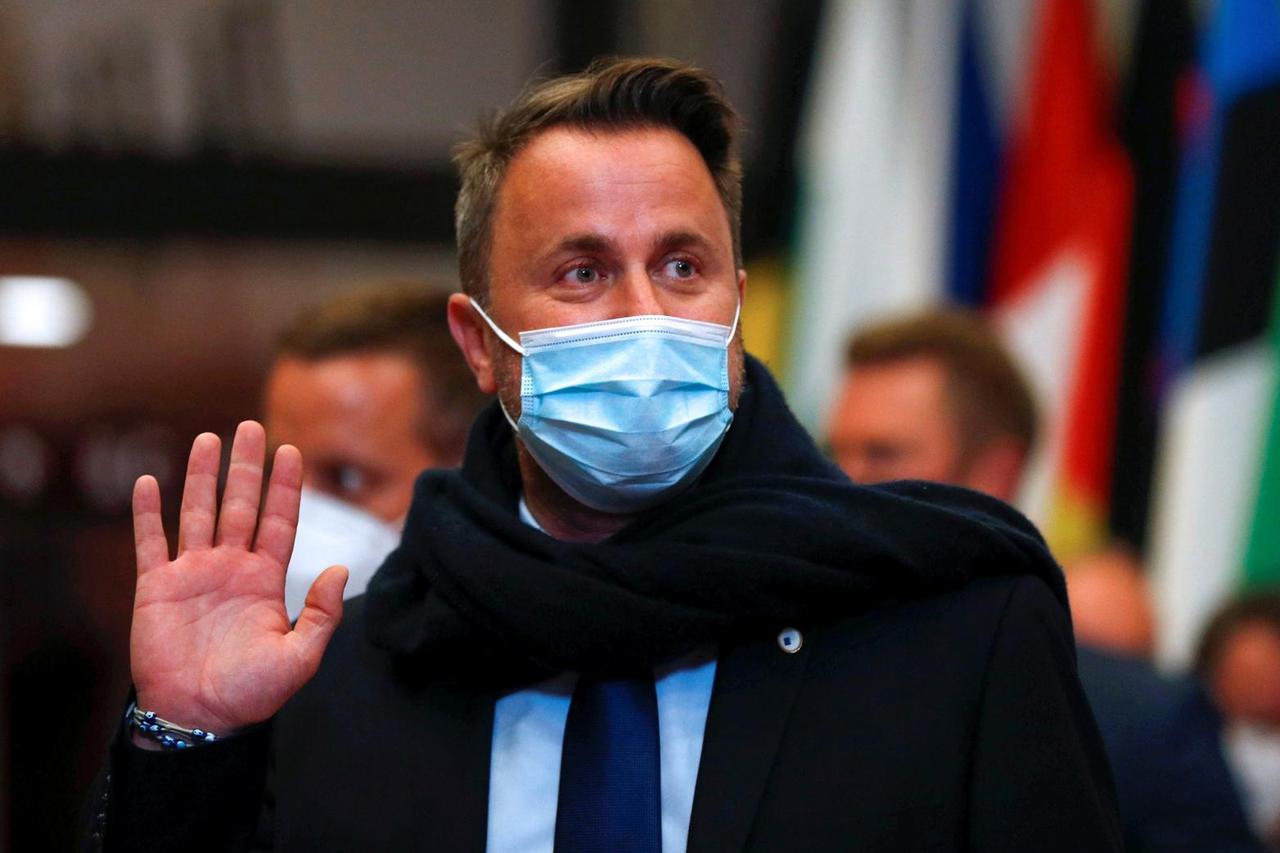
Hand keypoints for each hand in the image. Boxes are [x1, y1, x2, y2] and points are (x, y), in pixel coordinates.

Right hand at [130, 420, 347, 734]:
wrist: (199, 718)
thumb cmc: (251, 693)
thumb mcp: (300, 657)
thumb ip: (323, 614)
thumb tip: (343, 568)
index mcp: (266, 579)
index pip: (279, 521)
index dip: (286, 488)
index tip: (292, 450)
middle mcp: (231, 568)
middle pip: (240, 505)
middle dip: (246, 467)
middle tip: (251, 426)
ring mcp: (193, 574)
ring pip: (198, 513)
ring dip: (202, 477)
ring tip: (209, 438)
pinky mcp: (157, 588)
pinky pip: (150, 543)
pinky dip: (147, 513)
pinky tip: (149, 481)